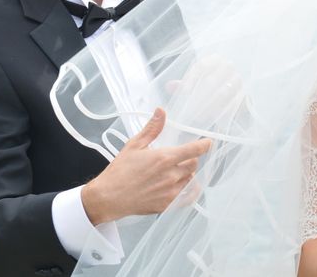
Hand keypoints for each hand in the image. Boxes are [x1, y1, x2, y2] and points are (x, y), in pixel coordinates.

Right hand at [81, 107, 211, 224]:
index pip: (194, 150)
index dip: (204, 145)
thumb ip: (152, 129)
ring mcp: (170, 192)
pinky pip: (186, 197)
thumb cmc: (120, 171)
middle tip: (179, 158)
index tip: (208, 143)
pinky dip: (187, 190)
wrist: (108, 197)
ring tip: (173, 172)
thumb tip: (161, 111)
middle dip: (190, 159)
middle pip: (193, 165)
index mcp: (164, 158)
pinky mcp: (167, 205)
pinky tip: (180, 187)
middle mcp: (171, 175)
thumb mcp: (134, 145)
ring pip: (190, 179)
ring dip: (186, 174)